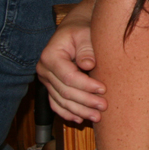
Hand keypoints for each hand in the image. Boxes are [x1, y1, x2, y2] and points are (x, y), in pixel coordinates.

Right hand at [37, 0, 106, 122]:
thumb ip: (86, 49)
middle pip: (64, 92)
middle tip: (104, 106)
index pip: (68, 77)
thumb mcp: (85, 34)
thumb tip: (88, 64)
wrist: (74, 29)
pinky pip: (56, 104)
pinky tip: (80, 119)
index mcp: (50, 56)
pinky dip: (67, 113)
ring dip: (79, 111)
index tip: (103, 89)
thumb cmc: (82, 30)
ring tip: (96, 117)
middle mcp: (44, 69)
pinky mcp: (51, 86)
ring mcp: (46, 80)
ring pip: (61, 101)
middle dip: (85, 101)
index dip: (86, 86)